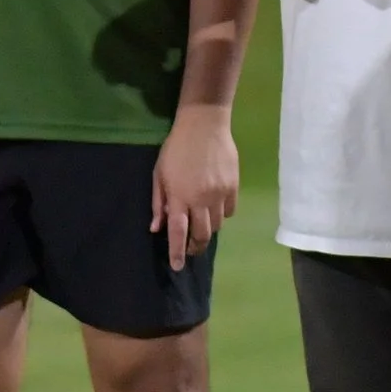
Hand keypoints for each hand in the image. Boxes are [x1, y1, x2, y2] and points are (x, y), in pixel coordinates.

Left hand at [152, 102, 238, 271]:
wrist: (204, 124)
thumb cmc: (176, 148)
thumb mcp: (159, 173)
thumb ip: (158, 202)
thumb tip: (156, 228)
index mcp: (179, 197)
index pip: (178, 232)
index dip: (177, 252)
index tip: (177, 266)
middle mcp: (200, 200)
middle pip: (202, 235)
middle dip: (195, 246)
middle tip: (190, 248)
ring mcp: (219, 194)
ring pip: (217, 225)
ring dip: (208, 230)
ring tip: (201, 225)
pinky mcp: (233, 187)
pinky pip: (230, 212)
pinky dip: (222, 215)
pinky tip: (215, 208)